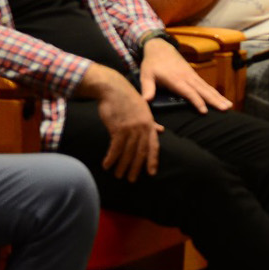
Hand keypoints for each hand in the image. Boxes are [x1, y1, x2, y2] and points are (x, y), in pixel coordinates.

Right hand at [77, 64, 161, 182]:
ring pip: (128, 152)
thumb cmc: (128, 100)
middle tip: (131, 180)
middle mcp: (143, 127)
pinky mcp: (118, 128)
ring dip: (122, 166)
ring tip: (118, 175)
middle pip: (141, 152)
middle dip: (136, 167)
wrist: (114, 89)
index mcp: (150, 124)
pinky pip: (115, 147)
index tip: (151, 173)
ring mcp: (131, 128)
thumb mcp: (143, 110)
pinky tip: (106, 165)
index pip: (154, 145)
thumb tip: (161, 131)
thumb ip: (151, 123)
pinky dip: (111, 158)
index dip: (152, 160)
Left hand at [139, 36, 231, 114]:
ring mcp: (192, 76)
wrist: (160, 48)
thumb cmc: (152, 64)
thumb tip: (145, 101)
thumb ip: (147, 88)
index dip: (196, 101)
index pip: (189, 92)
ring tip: (229, 106)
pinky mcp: (194, 75)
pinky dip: (215, 93)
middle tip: (226, 109)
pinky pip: (206, 86)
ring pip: (207, 88)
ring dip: (218, 97)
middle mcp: (187, 77)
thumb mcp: (145, 75)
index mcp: (176, 79)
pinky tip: (221, 99)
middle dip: (215, 100)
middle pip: (203, 90)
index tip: (204, 111)